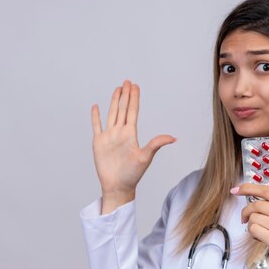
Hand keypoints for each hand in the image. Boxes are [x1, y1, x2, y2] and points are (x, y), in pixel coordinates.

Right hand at [91, 80, 176, 197]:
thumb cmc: (132, 175)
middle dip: (125, 95)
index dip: (134, 99)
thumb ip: (156, 144)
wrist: (118, 186)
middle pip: (122, 109)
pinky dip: (95, 116)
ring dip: (113, 101)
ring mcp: (109, 137)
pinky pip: (96, 126)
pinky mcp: (99, 143)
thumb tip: (173, 138)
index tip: (135, 86)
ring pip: (111, 114)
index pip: (132, 112)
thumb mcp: (145, 157)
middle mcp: (120, 133)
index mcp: (131, 134)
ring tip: (116, 89)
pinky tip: (96, 107)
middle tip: (127, 82)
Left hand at [233, 184, 268, 268]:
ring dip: (251, 226)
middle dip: (246, 212)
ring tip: (261, 232)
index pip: (268, 191)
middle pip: (258, 205)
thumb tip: (249, 192)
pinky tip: (260, 239)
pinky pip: (253, 230)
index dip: (249, 188)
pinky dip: (252, 235)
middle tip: (245, 219)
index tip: (236, 190)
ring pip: (254, 218)